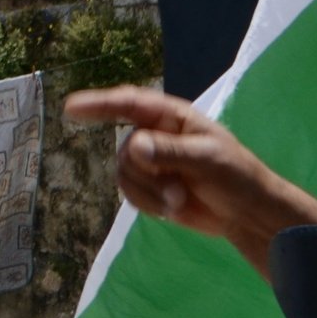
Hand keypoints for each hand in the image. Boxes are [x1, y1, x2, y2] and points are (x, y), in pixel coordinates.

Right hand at [62, 85, 316, 274]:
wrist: (246, 213)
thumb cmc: (236, 177)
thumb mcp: (207, 160)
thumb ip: (170, 152)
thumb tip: (134, 146)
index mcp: (173, 117)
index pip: (130, 104)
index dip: (99, 104)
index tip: (70, 108)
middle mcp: (157, 135)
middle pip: (125, 151)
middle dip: (146, 177)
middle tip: (177, 193)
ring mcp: (151, 163)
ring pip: (123, 176)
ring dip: (148, 195)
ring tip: (179, 202)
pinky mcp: (150, 188)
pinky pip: (129, 195)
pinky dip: (148, 205)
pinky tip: (174, 209)